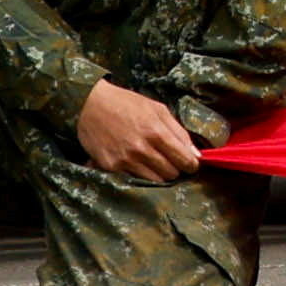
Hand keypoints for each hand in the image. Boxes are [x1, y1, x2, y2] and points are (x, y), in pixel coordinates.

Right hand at [66, 77, 207, 184]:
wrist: (90, 105)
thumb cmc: (127, 104)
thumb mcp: (158, 109)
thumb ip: (179, 132)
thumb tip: (196, 155)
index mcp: (156, 131)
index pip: (184, 160)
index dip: (191, 165)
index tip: (191, 164)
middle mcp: (141, 148)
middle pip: (171, 174)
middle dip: (175, 169)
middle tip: (170, 161)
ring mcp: (125, 160)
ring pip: (155, 181)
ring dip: (159, 174)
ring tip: (153, 162)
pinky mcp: (110, 167)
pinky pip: (134, 180)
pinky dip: (139, 175)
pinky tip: (136, 163)